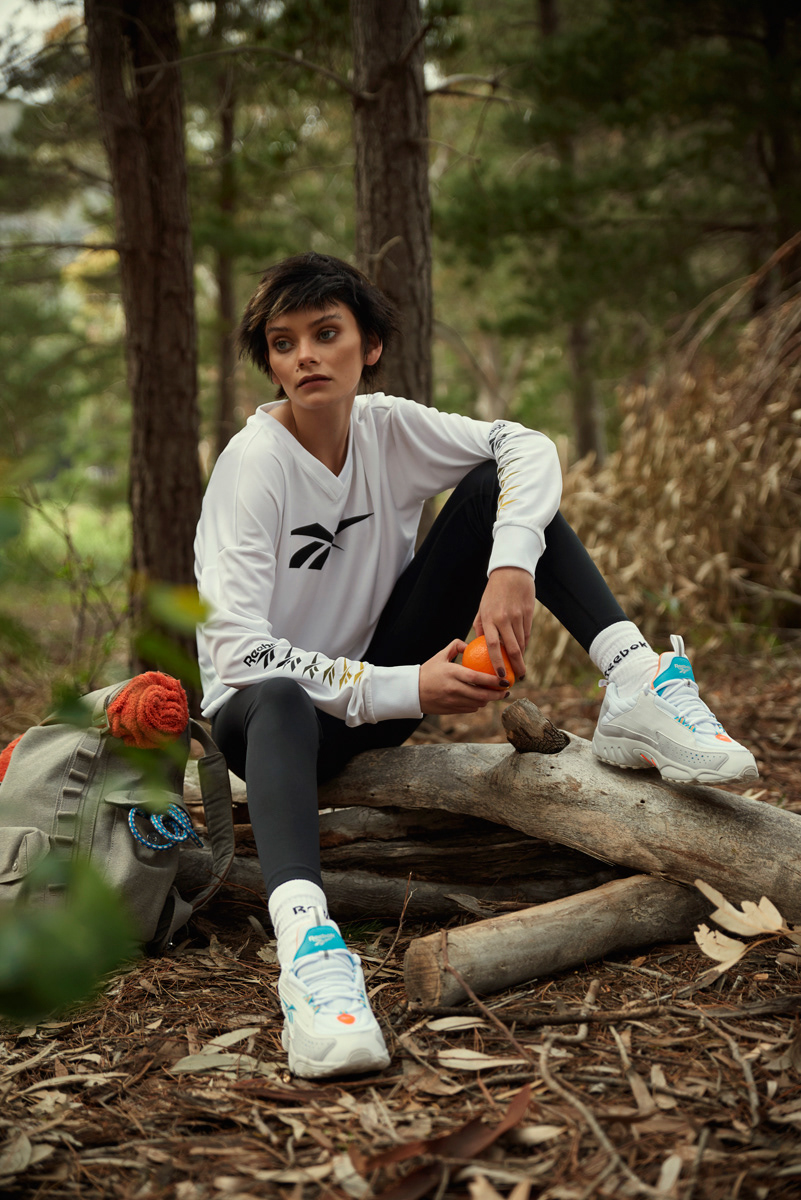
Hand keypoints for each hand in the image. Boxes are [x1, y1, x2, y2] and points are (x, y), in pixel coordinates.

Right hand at [419, 639, 508, 714]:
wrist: (411, 691)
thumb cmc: (427, 671)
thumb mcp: (440, 656)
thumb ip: (456, 646)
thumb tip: (471, 645)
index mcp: (452, 673)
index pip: (477, 678)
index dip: (493, 681)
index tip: (505, 680)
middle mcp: (453, 688)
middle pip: (481, 695)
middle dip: (497, 695)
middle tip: (506, 691)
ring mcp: (452, 701)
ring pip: (478, 703)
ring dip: (489, 700)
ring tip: (495, 694)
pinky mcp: (451, 710)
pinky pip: (470, 709)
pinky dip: (478, 704)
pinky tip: (481, 699)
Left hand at [474, 567, 535, 682]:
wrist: (511, 572)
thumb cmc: (493, 593)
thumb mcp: (482, 608)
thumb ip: (481, 627)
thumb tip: (478, 646)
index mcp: (489, 618)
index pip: (493, 646)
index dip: (497, 663)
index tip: (500, 677)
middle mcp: (504, 618)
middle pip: (512, 649)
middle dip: (516, 667)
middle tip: (517, 679)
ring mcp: (518, 616)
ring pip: (522, 643)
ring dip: (522, 658)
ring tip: (521, 669)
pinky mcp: (529, 613)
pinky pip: (527, 634)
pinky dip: (525, 645)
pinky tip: (523, 653)